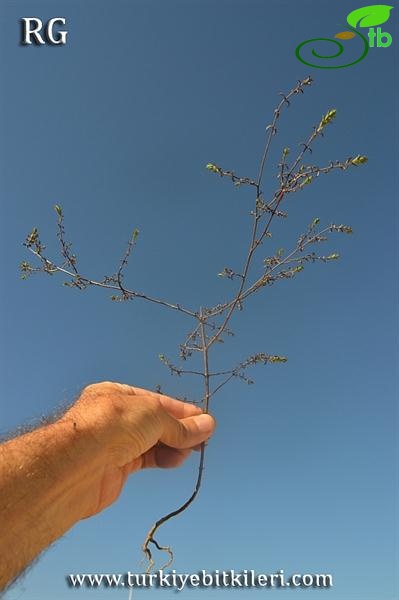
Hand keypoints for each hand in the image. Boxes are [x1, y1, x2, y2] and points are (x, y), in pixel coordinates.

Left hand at [62, 382, 215, 517]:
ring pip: (152, 442)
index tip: (203, 419)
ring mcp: (115, 443)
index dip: (181, 410)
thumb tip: (207, 425)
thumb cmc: (111, 426)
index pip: (156, 401)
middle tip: (204, 437)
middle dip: (180, 429)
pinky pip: (146, 459)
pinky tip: (178, 459)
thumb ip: (180, 425)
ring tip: (194, 449)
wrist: (78, 466)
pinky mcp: (116, 468)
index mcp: (117, 395)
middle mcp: (115, 418)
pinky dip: (164, 458)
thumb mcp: (153, 415)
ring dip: (175, 445)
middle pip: (155, 422)